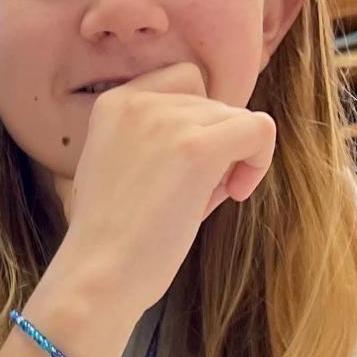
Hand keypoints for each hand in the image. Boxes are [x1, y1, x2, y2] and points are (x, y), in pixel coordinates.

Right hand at [38, 62, 276, 324]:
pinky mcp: (198, 148)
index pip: (184, 81)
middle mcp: (139, 100)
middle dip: (213, 146)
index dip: (198, 120)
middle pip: (213, 102)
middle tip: (189, 195)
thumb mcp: (121, 167)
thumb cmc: (111, 238)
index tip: (186, 164)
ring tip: (198, 203)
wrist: (97, 275)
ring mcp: (168, 120)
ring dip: (231, 160)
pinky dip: (258, 161)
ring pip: (237, 119)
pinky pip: (259, 131)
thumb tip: (227, 128)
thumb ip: (158, 138)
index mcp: (115, 102)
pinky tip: (236, 193)